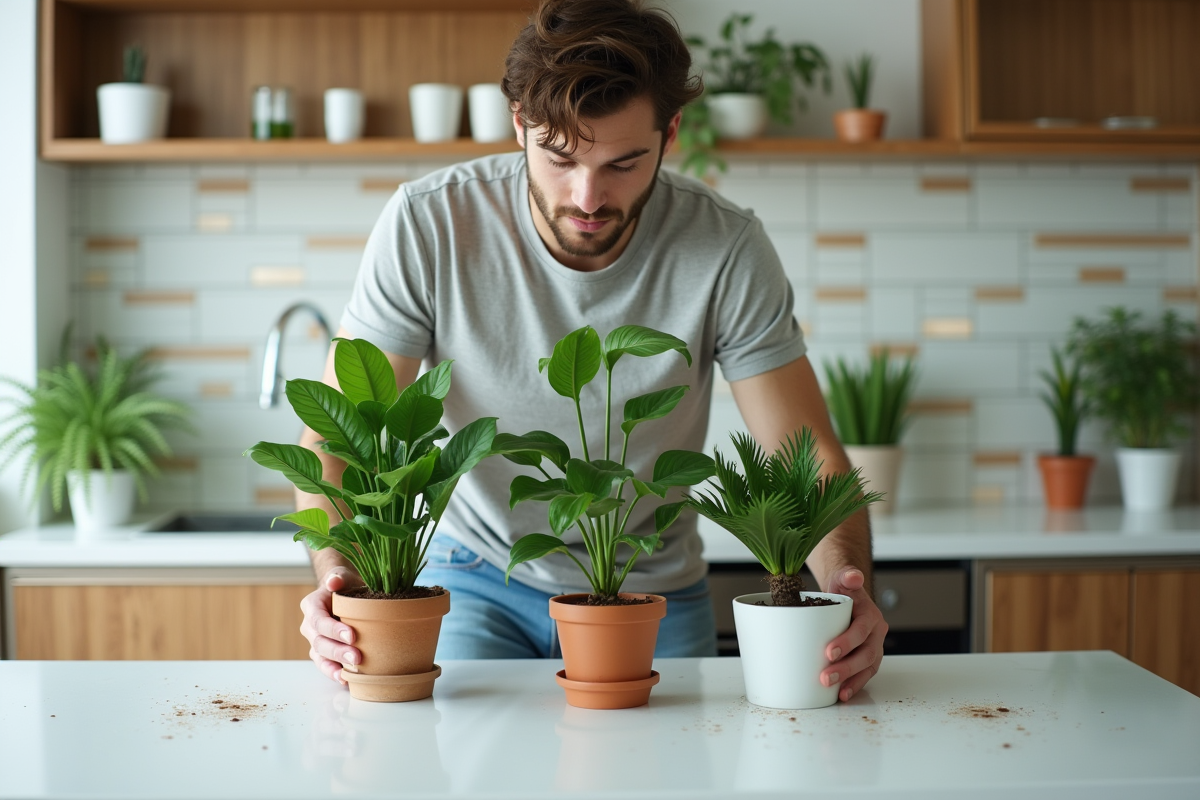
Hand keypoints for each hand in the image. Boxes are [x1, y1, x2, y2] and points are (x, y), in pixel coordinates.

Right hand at [299, 567, 362, 685]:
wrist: (345, 594)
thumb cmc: (345, 584)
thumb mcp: (344, 576)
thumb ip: (338, 577)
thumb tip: (333, 582)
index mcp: (311, 605)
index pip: (319, 620)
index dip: (333, 630)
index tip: (351, 635)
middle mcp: (309, 625)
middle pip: (319, 642)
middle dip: (338, 651)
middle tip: (357, 657)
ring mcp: (315, 641)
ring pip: (321, 656)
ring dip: (335, 665)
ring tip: (350, 673)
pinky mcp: (324, 653)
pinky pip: (325, 665)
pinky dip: (334, 673)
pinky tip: (346, 680)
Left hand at [820, 567, 886, 701]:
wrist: (847, 596)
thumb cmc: (843, 589)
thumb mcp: (843, 578)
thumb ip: (847, 575)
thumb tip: (854, 575)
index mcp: (871, 616)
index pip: (861, 630)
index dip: (847, 642)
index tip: (829, 652)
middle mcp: (876, 633)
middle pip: (865, 654)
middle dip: (846, 668)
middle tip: (825, 677)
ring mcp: (873, 647)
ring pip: (867, 667)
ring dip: (851, 680)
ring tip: (835, 691)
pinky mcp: (867, 659)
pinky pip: (864, 674)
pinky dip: (854, 685)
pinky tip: (841, 695)